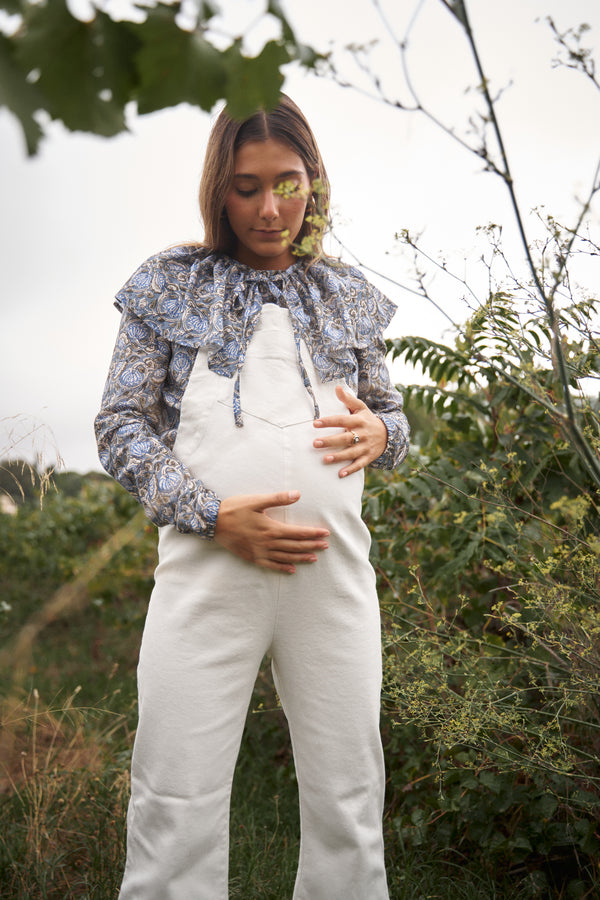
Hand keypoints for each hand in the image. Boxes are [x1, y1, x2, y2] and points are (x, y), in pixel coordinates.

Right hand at [214, 490, 328, 573]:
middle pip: (294, 546)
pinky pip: (271, 565)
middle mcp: (267, 543)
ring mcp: (260, 552)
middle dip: (312, 546)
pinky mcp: (252, 557)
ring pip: (285, 557)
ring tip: (314, 558)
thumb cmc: (235, 508)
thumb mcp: (256, 500)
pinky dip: (283, 568)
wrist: (213, 522)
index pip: (297, 532)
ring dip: (301, 557)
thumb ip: (278, 498)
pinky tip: (292, 570)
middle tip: (326, 546)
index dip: (312, 533)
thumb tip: (297, 494)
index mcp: (270, 528)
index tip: (325, 533)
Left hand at [312, 385, 387, 477]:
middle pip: (345, 438)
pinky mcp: (368, 457)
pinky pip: (359, 465)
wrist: (389, 434)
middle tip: (315, 443)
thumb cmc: (368, 420)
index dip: (329, 421)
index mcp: (358, 421)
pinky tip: (340, 474)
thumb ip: (348, 399)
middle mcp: (362, 434)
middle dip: (330, 441)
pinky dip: (350, 470)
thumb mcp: (361, 408)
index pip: (342, 420)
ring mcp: (365, 447)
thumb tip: (337, 387)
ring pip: (351, 452)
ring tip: (325, 459)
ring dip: (338, 456)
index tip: (315, 423)